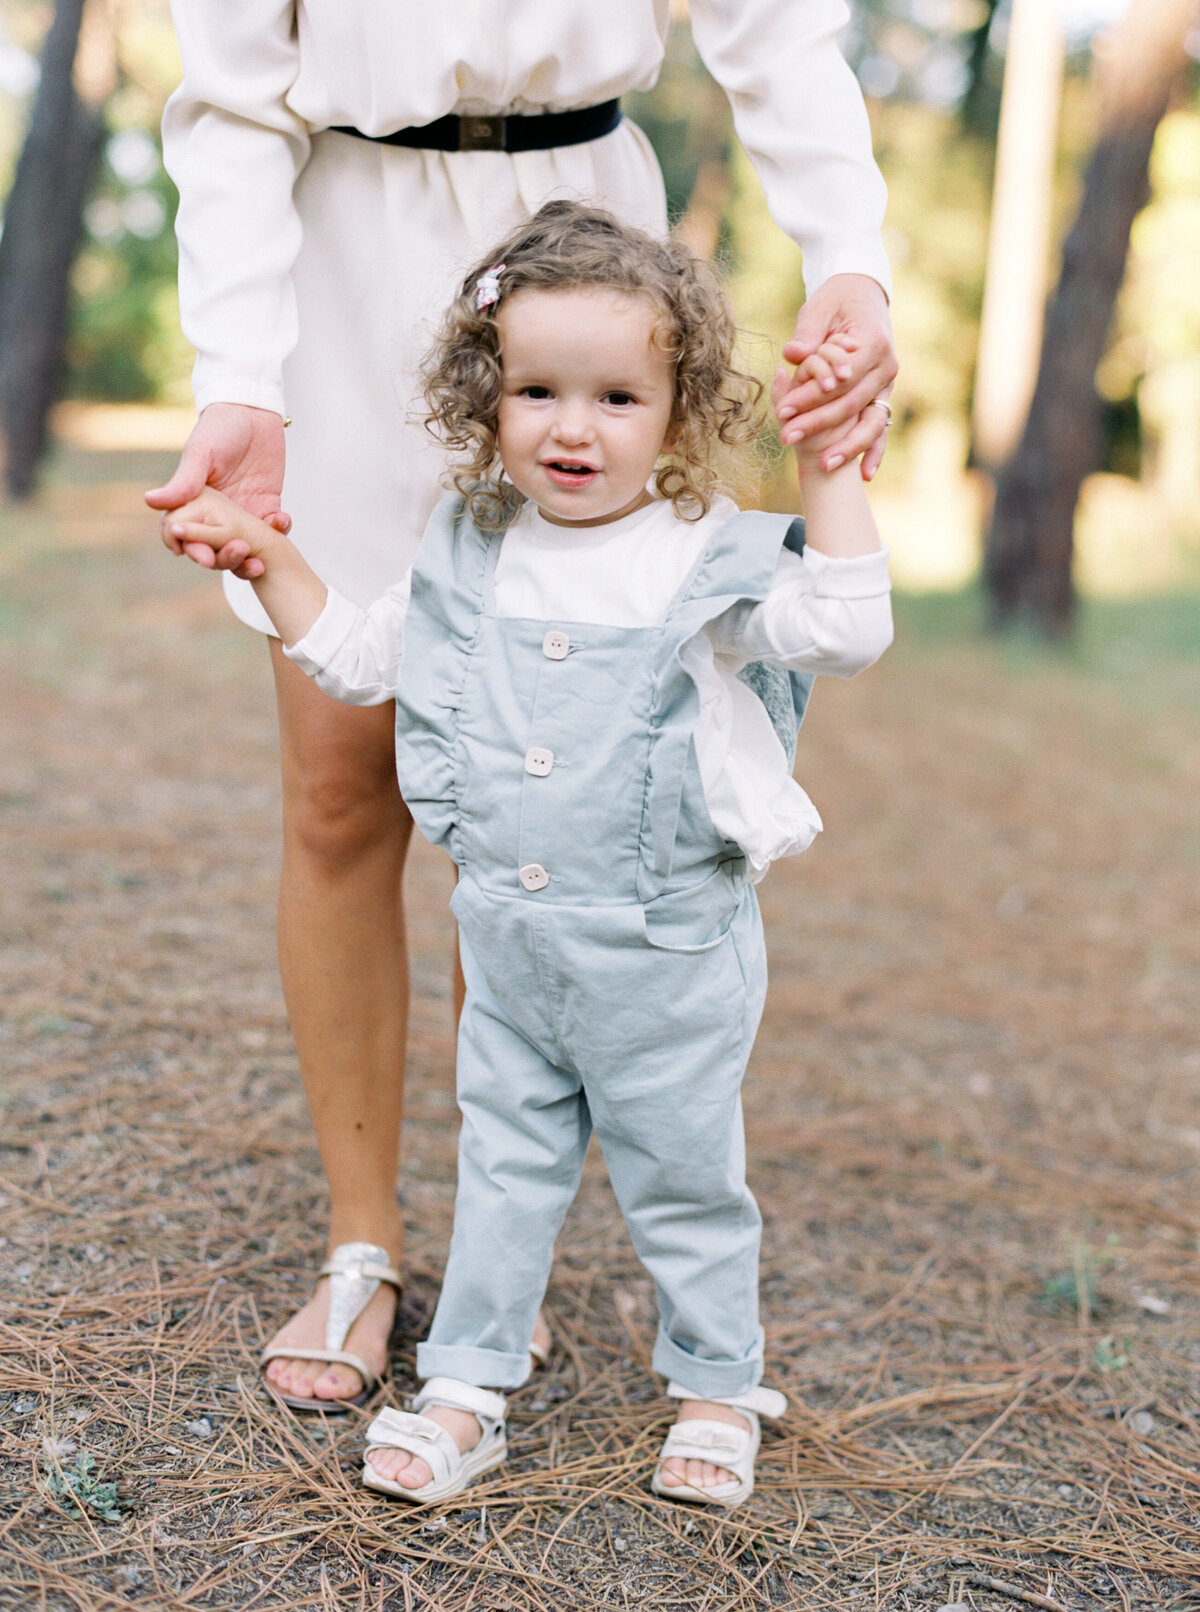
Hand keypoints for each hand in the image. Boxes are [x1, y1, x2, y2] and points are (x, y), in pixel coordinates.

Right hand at [145, 403, 289, 578]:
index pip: (188, 536)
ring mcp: (244, 513)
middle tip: (236, 556)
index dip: (193, 548)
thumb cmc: (219, 426)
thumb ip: (182, 481)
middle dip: (226, 558)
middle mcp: (217, 514)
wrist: (252, 411)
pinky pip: (274, 528)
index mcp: (195, 504)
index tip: (200, 556)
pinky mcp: (268, 506)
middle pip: (218, 548)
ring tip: (259, 556)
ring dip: (252, 554)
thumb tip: (150, 502)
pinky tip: (281, 520)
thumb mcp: (200, 453)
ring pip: (246, 546)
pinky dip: (279, 529)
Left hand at [775, 274, 896, 479]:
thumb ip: (807, 334)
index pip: (841, 378)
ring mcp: (888, 384)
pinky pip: (881, 428)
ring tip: (824, 466)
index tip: (784, 409)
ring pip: (871, 421)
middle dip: (819, 424)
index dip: (813, 396)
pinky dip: (874, 451)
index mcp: (873, 343)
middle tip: (786, 437)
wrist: (863, 296)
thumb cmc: (836, 301)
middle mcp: (886, 366)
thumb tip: (792, 355)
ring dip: (848, 447)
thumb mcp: (818, 309)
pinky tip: (865, 476)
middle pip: (851, 403)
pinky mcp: (883, 396)